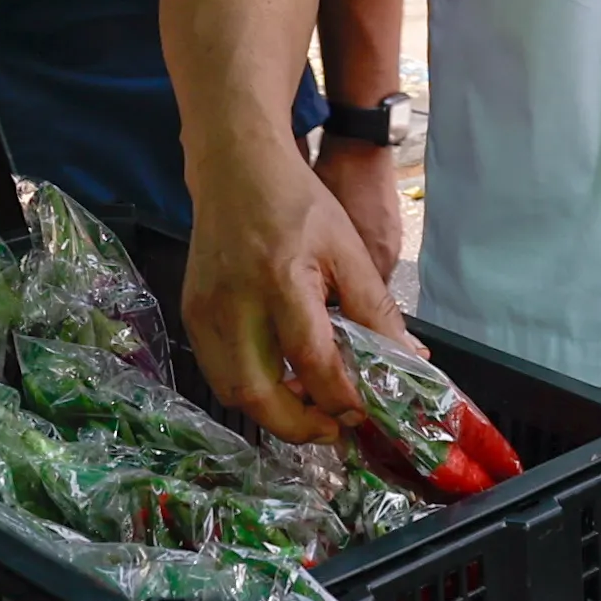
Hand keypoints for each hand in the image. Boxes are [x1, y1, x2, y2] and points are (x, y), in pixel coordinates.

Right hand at [181, 141, 398, 446]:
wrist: (236, 169)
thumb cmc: (298, 205)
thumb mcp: (349, 251)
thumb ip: (377, 311)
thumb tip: (409, 361)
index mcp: (282, 280)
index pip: (311, 360)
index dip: (338, 398)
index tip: (360, 413)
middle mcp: (235, 302)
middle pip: (257, 393)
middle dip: (297, 426)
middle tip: (332, 430)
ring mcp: (205, 310)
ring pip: (231, 391)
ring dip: (271, 413)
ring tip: (309, 409)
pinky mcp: (191, 313)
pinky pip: (217, 371)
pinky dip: (250, 389)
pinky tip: (281, 383)